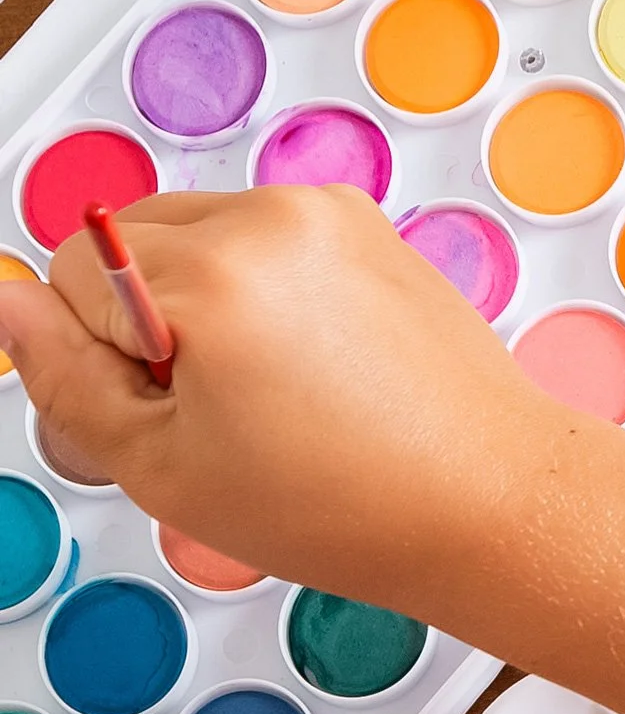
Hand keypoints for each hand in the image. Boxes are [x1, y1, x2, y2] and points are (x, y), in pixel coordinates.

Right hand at [0, 186, 604, 620]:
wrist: (487, 496)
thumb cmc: (349, 502)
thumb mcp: (164, 466)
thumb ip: (64, 377)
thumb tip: (10, 305)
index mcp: (213, 269)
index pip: (71, 273)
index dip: (103, 356)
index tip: (168, 409)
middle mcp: (274, 216)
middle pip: (129, 241)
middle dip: (147, 318)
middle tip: (219, 410)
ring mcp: (329, 211)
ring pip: (196, 236)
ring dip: (204, 301)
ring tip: (273, 390)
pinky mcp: (366, 222)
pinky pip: (265, 238)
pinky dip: (264, 289)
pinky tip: (312, 365)